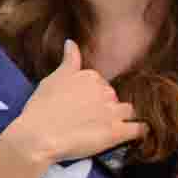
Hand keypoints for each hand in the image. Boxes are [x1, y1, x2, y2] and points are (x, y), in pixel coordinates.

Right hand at [9, 40, 143, 164]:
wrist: (38, 135)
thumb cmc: (41, 108)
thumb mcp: (52, 79)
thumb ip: (68, 61)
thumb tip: (71, 43)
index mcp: (91, 76)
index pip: (101, 83)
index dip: (93, 95)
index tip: (83, 105)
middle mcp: (105, 91)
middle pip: (114, 96)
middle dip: (106, 106)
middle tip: (91, 119)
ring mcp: (113, 111)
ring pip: (129, 110)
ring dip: (123, 117)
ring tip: (111, 126)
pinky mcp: (117, 131)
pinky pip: (139, 129)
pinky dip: (139, 131)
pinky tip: (133, 133)